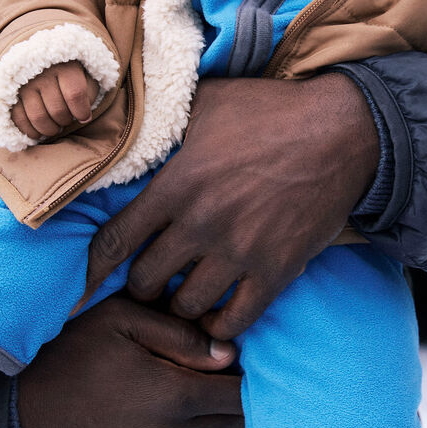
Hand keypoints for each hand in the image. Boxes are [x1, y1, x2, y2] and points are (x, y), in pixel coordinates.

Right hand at [11, 61, 98, 138]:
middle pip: (57, 110)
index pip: (75, 94)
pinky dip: (31, 131)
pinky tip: (40, 131)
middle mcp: (42, 73)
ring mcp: (24, 84)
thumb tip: (83, 118)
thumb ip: (90, 93)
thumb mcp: (88, 77)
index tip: (84, 117)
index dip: (81, 112)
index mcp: (64, 66)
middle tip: (68, 119)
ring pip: (38, 117)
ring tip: (56, 125)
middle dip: (66, 121)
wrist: (45, 63)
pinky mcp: (11, 95)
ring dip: (50, 129)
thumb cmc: (73, 73)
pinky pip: (19, 119)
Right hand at [17, 295, 248, 427]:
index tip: (245, 360)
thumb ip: (180, 334)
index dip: (251, 375)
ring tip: (237, 411)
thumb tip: (230, 354)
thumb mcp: (120, 320)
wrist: (21, 414)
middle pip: (238, 425)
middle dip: (249, 402)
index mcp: (171, 395)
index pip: (241, 393)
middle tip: (244, 381)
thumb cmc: (71, 354)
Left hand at [81, 74, 378, 339]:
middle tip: (150, 282)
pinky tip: (218, 316)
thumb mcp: (207, 102)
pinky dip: (219, 326)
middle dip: (142, 286)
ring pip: (187, 306)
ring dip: (180, 307)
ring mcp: (239, 251)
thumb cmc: (270, 111)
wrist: (340, 132)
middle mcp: (201, 224)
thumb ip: (165, 122)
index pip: (114, 242)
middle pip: (146, 282)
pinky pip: (235, 320)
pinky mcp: (276, 270)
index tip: (86, 283)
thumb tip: (129, 122)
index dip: (94, 269)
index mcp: (175, 185)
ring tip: (183, 299)